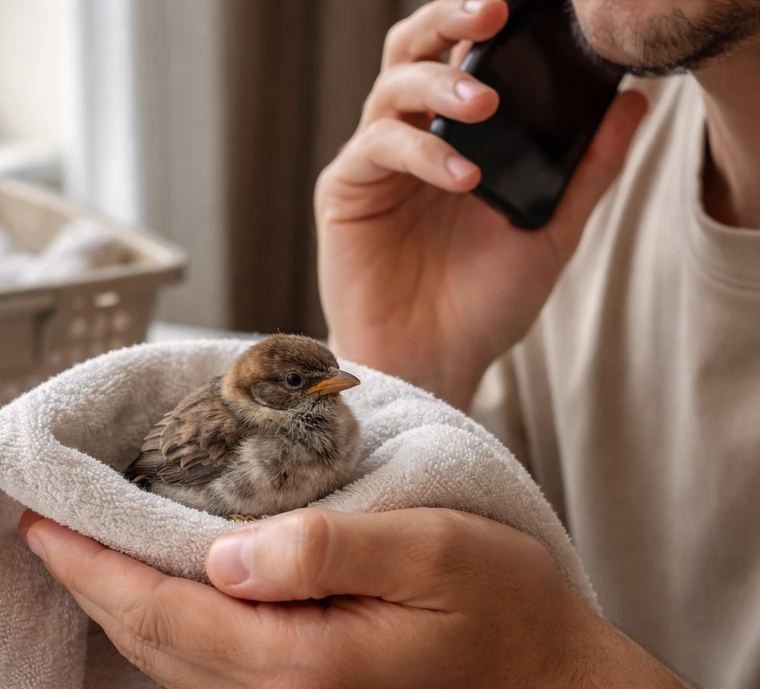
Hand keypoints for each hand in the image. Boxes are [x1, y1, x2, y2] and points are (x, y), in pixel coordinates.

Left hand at [19, 507, 631, 688]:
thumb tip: (223, 552)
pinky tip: (152, 593)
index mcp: (305, 665)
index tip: (41, 520)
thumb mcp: (428, 551)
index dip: (95, 565)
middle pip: (154, 641)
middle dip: (89, 583)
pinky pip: (204, 671)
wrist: (549, 686)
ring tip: (80, 552)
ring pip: (171, 661)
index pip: (165, 611)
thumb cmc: (503, 605)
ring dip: (118, 606)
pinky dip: (162, 627)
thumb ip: (322, 550)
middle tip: (42, 525)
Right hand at [316, 0, 647, 408]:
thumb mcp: (550, 231)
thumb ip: (586, 170)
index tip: (524, 8)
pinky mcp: (345, 191)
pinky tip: (461, 178)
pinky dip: (422, 151)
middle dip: (448, 20)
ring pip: (390, 86)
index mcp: (453, 142)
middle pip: (412, 50)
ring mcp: (375, 165)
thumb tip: (632, 103)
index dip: (481, 26)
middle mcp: (410, 141)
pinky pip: (377, 146)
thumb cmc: (482, 305)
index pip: (461, 60)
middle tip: (492, 12)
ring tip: (486, 108)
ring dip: (440, 84)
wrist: (433, 365)